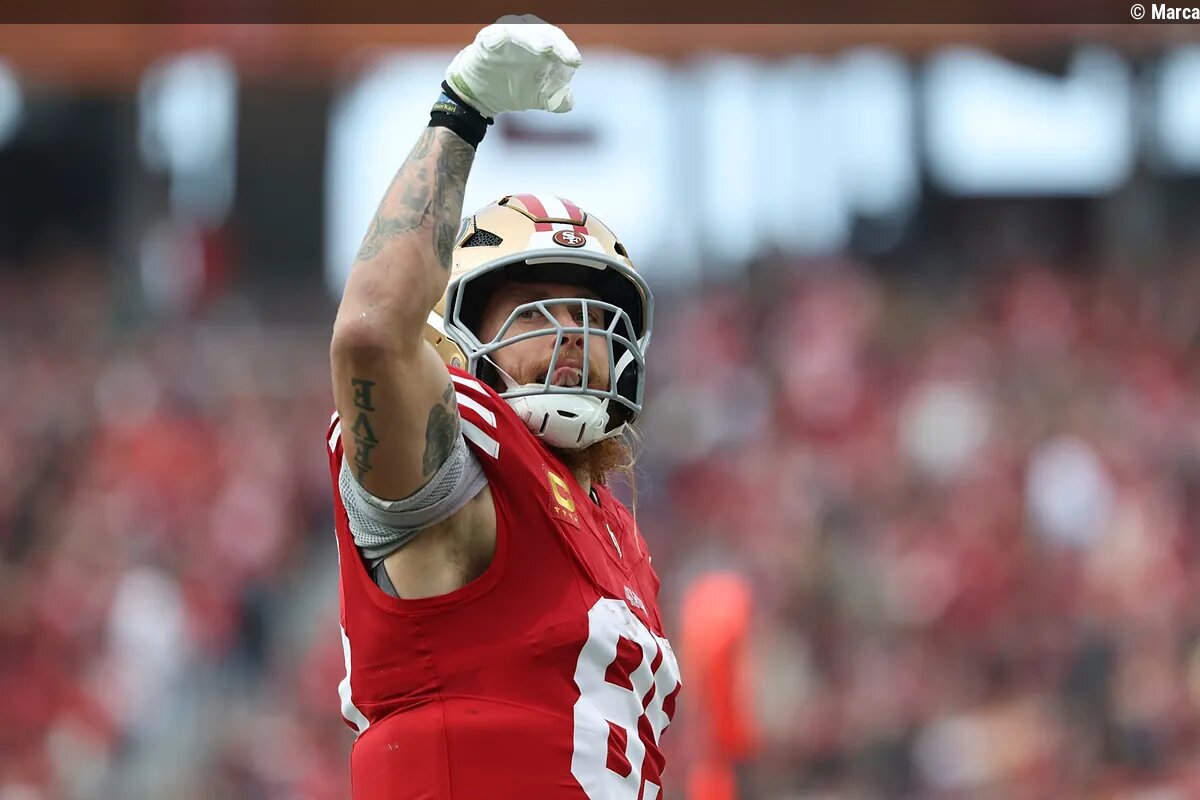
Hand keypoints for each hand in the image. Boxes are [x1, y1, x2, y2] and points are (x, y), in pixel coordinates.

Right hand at [444, 14, 581, 118]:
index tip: (576, 63)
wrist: (481, 97)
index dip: (568, 50)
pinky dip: (499, 36)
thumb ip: (556, 99)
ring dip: (534, 39)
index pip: (559, 42)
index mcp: (542, 45)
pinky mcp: (486, 40)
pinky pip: (494, 35)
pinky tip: (500, 41)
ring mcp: (506, 36)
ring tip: (545, 49)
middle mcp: (526, 36)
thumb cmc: (513, 89)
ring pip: (522, 31)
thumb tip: (568, 101)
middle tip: (569, 58)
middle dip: (558, 44)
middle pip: (545, 33)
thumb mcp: (539, 98)